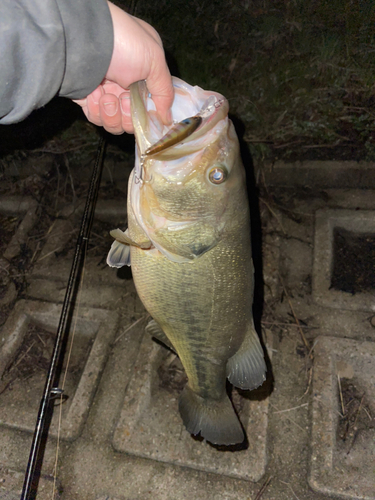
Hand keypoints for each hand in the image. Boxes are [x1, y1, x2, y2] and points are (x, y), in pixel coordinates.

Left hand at [74, 1, 172, 133]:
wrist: (83, 40)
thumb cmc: (124, 43)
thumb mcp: (155, 60)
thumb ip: (165, 91)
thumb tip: (167, 118)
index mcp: (144, 74)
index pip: (152, 104)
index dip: (150, 113)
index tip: (148, 112)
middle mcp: (126, 84)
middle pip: (133, 119)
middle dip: (129, 115)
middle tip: (124, 100)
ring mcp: (106, 92)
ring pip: (114, 123)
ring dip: (111, 114)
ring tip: (106, 96)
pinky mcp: (87, 98)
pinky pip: (96, 118)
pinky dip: (95, 109)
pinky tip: (93, 93)